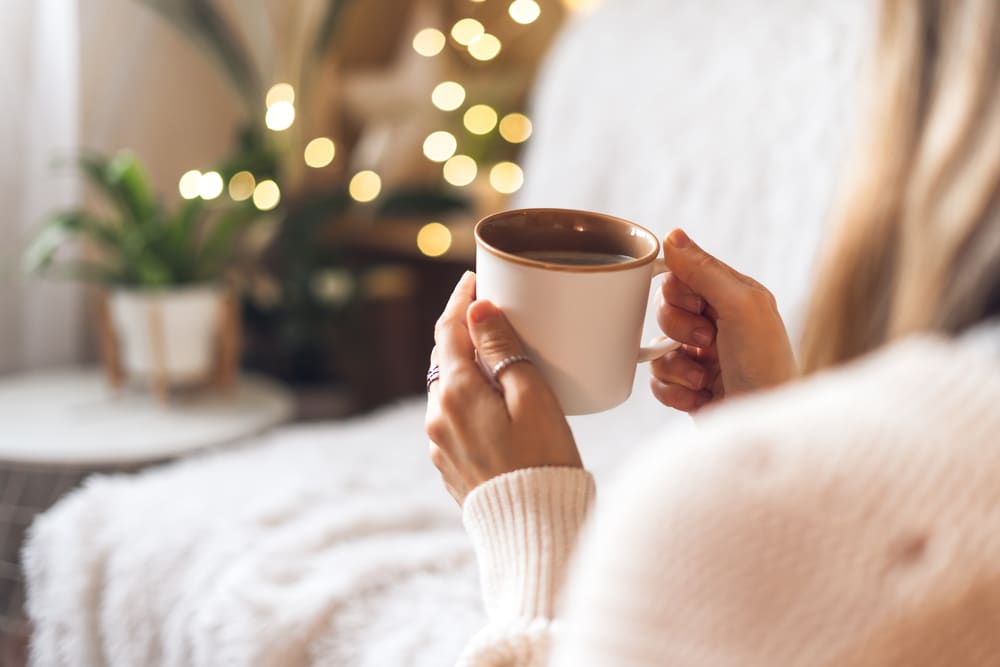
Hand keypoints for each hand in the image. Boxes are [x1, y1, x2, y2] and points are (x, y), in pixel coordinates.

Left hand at [425, 272, 581, 504]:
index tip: (472, 279)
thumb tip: (477, 309)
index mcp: (455, 393)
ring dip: (464, 368)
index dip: (460, 300)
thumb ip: (503, 350)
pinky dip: (467, 399)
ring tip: (495, 356)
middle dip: (462, 332)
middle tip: (488, 311)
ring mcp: (439, 443)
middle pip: (444, 358)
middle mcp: (437, 416)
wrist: (533, 527)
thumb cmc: (544, 460)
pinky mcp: (448, 465)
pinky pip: (452, 417)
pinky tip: (491, 401)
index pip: (448, 330)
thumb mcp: (532, 397)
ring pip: (446, 389)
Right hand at [650, 229, 796, 412]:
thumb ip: (704, 270)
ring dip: (677, 366)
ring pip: (657, 347)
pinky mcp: (689, 388)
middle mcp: (716, 323)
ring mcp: (701, 357)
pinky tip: (700, 398)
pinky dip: (674, 392)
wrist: (766, 423)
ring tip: (704, 379)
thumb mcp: (741, 305)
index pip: (682, 275)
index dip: (680, 292)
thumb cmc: (766, 365)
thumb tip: (672, 234)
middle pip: (663, 308)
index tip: (700, 307)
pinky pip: (656, 380)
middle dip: (678, 329)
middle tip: (708, 342)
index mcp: (732, 296)